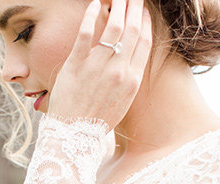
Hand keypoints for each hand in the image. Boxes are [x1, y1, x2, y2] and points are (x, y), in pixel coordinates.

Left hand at [48, 0, 151, 127]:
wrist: (74, 135)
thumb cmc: (96, 121)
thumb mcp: (121, 103)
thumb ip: (128, 80)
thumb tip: (129, 60)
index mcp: (132, 81)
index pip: (143, 43)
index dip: (145, 23)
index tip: (143, 11)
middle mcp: (118, 71)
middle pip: (131, 30)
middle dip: (134, 7)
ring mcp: (97, 67)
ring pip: (113, 27)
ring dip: (117, 5)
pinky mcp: (76, 65)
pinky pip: (86, 34)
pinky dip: (92, 16)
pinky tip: (95, 4)